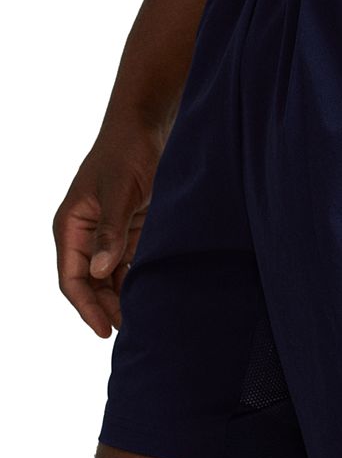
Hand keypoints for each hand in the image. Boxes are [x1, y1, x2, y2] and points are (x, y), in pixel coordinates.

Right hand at [52, 118, 164, 337]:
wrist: (148, 126)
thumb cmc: (127, 153)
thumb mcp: (120, 192)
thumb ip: (112, 232)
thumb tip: (101, 272)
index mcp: (71, 226)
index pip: (72, 278)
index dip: (86, 306)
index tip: (105, 330)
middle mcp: (86, 233)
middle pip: (92, 283)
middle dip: (107, 307)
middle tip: (132, 331)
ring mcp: (108, 233)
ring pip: (112, 277)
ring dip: (124, 297)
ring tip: (145, 320)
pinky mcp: (131, 230)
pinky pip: (131, 264)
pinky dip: (139, 280)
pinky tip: (154, 296)